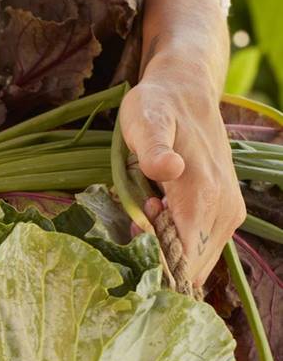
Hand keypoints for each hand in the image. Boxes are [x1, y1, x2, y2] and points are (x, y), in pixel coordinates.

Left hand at [119, 59, 244, 285]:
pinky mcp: (226, 213)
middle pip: (190, 267)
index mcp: (203, 196)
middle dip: (159, 264)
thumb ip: (154, 150)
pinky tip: (159, 221)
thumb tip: (168, 168)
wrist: (185, 92)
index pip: (183, 259)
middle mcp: (223, 211)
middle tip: (134, 231)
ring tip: (147, 218)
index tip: (131, 252)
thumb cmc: (157, 108)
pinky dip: (178, 247)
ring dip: (168, 255)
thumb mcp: (145, 122)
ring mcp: (228, 214)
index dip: (155, 268)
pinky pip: (202, 248)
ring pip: (197, 261)